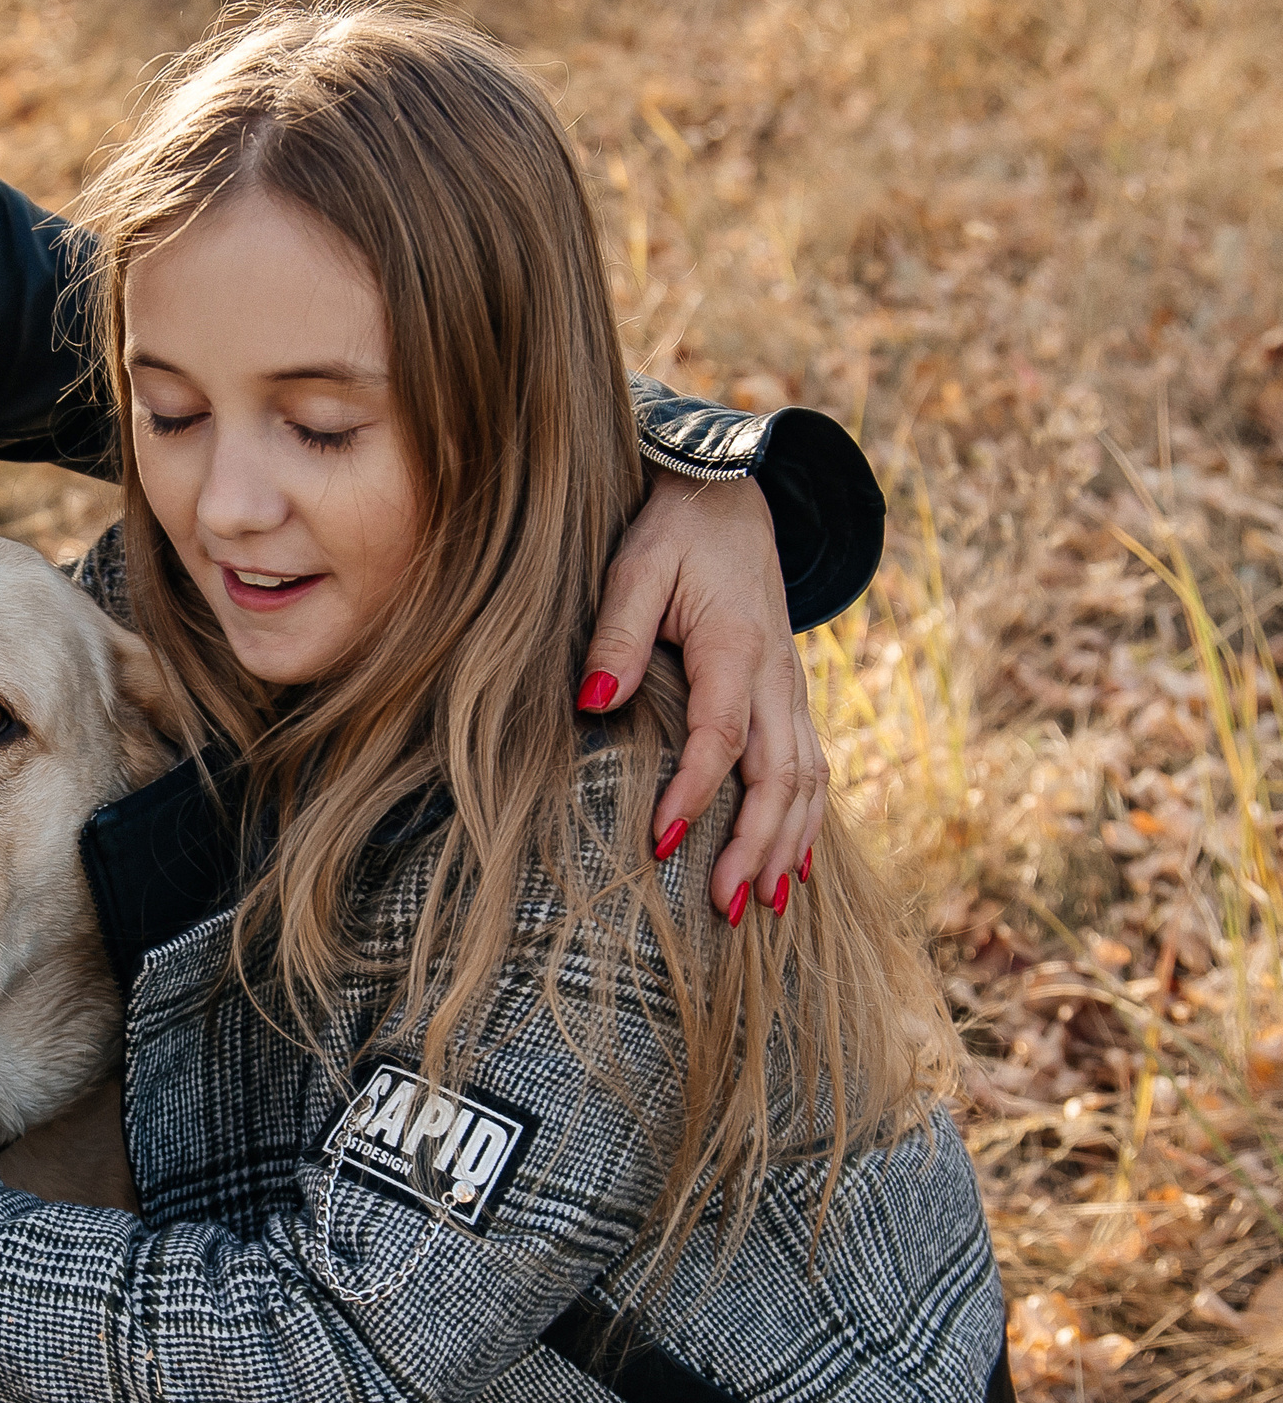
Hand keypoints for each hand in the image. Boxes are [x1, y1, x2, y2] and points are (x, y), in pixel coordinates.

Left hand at [581, 472, 824, 921]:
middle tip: (724, 906)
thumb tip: (591, 706)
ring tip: (762, 906)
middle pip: (779, 774)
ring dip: (786, 844)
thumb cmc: (672, 535)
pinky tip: (790, 866)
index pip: (721, 735)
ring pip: (806, 779)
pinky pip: (811, 767)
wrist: (729, 497)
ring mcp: (791, 689)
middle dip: (755, 845)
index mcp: (735, 647)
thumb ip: (615, 638)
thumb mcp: (634, 570)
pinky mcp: (790, 696)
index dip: (696, 792)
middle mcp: (776, 676)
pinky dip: (805, 821)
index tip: (663, 842)